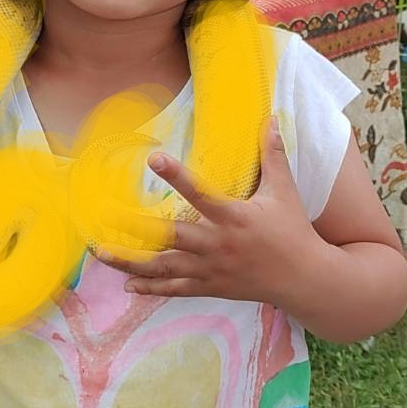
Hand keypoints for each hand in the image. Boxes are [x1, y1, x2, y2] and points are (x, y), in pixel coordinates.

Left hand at [112, 119, 316, 301]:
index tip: (153, 158)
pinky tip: (126, 285)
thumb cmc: (293, 231)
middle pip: (170, 236)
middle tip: (105, 216)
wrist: (305, 280)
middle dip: (135, 227)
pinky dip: (151, 288)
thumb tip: (271, 118)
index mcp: (234, 218)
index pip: (200, 194)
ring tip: (102, 252)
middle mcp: (218, 245)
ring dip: (131, 261)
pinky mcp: (211, 286)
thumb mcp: (285, 191)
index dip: (177, 176)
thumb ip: (273, 155)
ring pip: (165, 266)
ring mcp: (212, 269)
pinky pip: (175, 289)